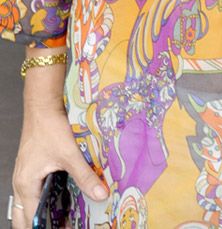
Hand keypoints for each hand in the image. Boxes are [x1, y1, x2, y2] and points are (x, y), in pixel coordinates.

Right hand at [11, 103, 107, 227]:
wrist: (42, 105)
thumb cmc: (49, 128)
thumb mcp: (70, 154)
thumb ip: (85, 176)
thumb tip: (100, 193)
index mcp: (25, 185)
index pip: (32, 219)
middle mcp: (21, 183)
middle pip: (25, 216)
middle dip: (40, 225)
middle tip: (62, 226)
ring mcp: (25, 175)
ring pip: (28, 204)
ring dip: (42, 212)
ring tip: (62, 218)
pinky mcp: (31, 167)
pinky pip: (33, 191)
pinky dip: (44, 198)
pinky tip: (60, 196)